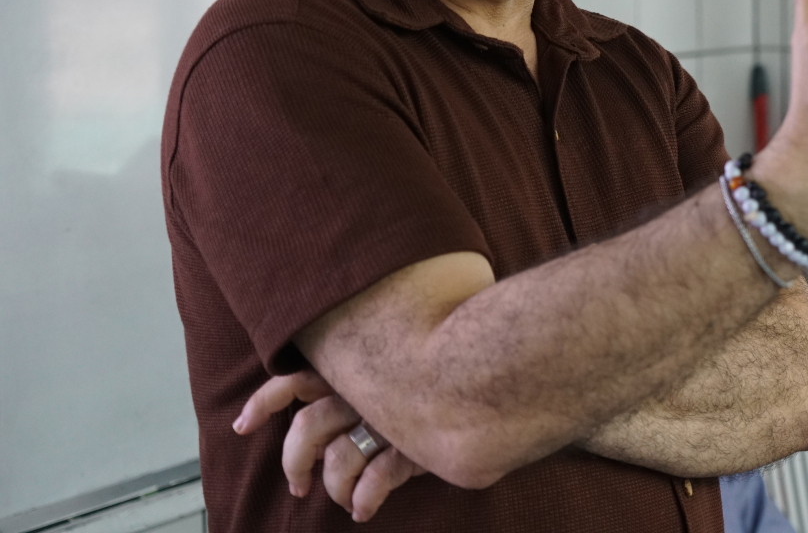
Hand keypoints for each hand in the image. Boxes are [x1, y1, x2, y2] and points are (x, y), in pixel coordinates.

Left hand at [235, 369, 425, 520]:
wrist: (500, 378)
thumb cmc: (440, 372)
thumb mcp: (393, 364)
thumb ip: (360, 375)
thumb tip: (314, 405)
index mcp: (353, 368)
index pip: (295, 378)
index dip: (264, 402)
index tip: (242, 426)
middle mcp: (365, 390)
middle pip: (307, 429)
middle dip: (295, 462)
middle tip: (299, 484)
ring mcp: (389, 418)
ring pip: (338, 460)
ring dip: (333, 488)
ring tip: (343, 499)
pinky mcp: (413, 447)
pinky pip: (376, 481)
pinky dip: (363, 500)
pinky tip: (364, 509)